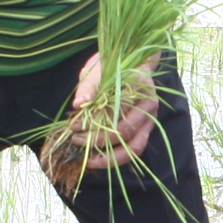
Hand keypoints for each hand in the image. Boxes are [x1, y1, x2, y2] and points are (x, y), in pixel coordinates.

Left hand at [65, 51, 158, 178]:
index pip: (115, 109)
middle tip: (75, 140)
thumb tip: (77, 105)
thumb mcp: (96, 69)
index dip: (92, 121)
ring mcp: (151, 117)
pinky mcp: (147, 128)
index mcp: (139, 84)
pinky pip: (136, 148)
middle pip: (124, 130)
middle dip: (97, 140)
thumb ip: (88, 87)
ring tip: (89, 160)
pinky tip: (100, 159)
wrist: (130, 62)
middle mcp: (149, 103)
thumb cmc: (111, 65)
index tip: (72, 124)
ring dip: (110, 157)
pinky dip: (118, 157)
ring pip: (134, 146)